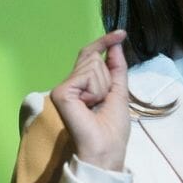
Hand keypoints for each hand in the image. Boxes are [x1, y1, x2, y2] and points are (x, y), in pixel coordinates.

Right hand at [49, 30, 130, 171]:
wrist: (106, 149)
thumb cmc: (113, 128)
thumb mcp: (120, 91)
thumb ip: (116, 67)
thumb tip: (116, 43)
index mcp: (82, 85)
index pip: (90, 55)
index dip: (104, 42)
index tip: (121, 33)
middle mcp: (70, 84)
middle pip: (93, 58)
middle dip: (107, 77)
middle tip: (103, 101)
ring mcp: (63, 88)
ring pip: (92, 65)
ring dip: (102, 86)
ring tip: (96, 106)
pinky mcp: (61, 93)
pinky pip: (86, 75)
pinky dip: (95, 90)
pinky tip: (89, 105)